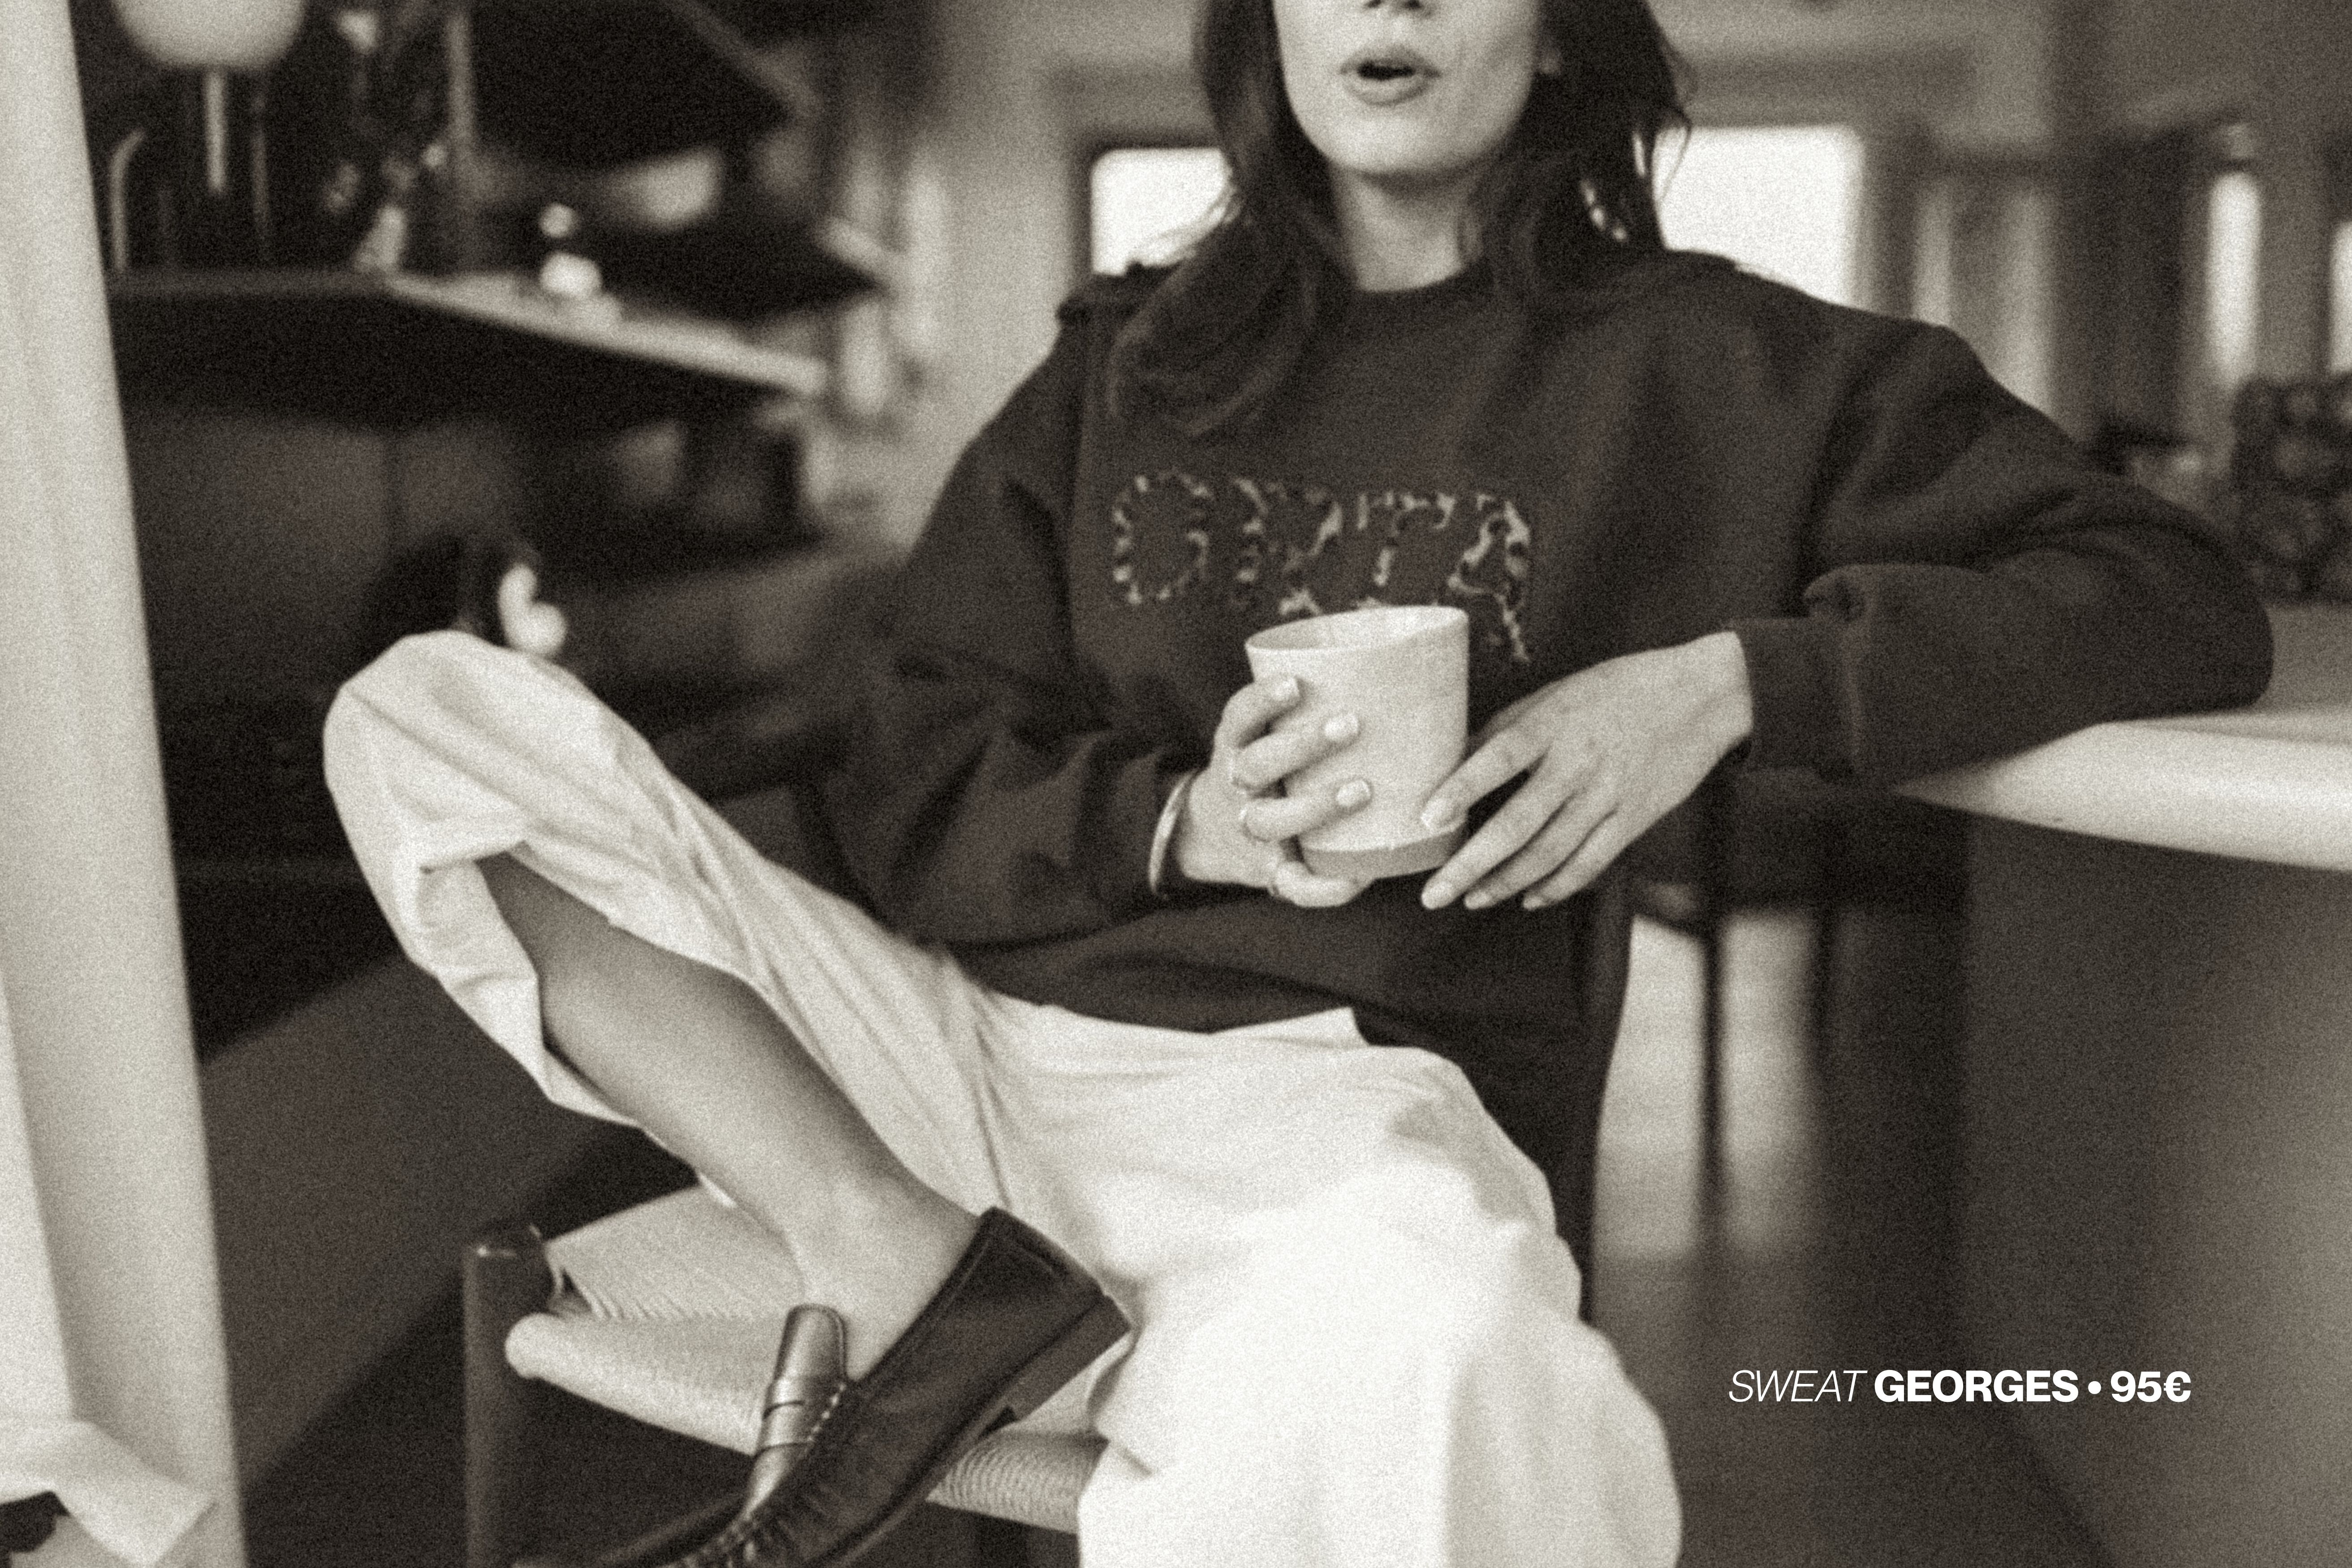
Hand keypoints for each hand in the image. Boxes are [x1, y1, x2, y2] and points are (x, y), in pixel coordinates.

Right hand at [1173, 674, 1376, 907]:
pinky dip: (1324, 886)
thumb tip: (1393, 669)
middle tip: (1350, 725)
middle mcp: (1237, 787)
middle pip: (1256, 765)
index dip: (1262, 701)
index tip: (1295, 684)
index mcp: (1235, 746)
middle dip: (1301, 746)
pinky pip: (1294, 883)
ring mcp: (1251, 831)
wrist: (1212, 834)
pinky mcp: (1269, 871)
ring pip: (1273, 820)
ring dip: (1316, 806)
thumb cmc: (1267, 769)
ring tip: (1363, 790)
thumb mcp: (1263, 736)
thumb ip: (1303, 711)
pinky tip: (1359, 877)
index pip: (1240, 717)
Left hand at [1417, 632, 1754, 912]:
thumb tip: (1454, 759)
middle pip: (1519, 822)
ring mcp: (1609, 794)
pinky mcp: (1635, 818)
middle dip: (1472, 864)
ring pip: (1551, 852)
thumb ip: (1508, 727)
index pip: (1500, 756)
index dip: (1463, 787)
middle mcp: (1579, 761)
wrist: (1701, 696)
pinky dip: (1556, 886)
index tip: (1429, 819)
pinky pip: (1590, 863)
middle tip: (1435, 893)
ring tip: (1472, 899)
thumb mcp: (1558, 694)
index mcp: (1554, 722)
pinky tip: (1528, 898)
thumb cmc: (1618, 690)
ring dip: (1506, 883)